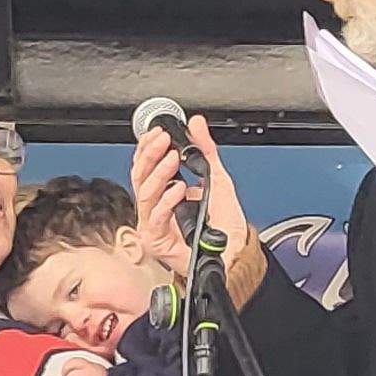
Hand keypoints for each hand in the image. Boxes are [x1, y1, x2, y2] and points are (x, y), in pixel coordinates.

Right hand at [131, 116, 269, 304]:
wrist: (235, 251)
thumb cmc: (224, 223)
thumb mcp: (216, 177)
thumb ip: (205, 149)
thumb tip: (196, 124)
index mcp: (163, 192)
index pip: (145, 165)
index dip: (148, 147)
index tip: (158, 132)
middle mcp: (155, 206)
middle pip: (140, 176)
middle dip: (150, 154)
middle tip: (163, 140)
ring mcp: (153, 223)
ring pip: (145, 193)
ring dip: (159, 173)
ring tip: (173, 159)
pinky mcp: (156, 240)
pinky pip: (155, 217)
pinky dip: (167, 201)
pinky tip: (179, 189)